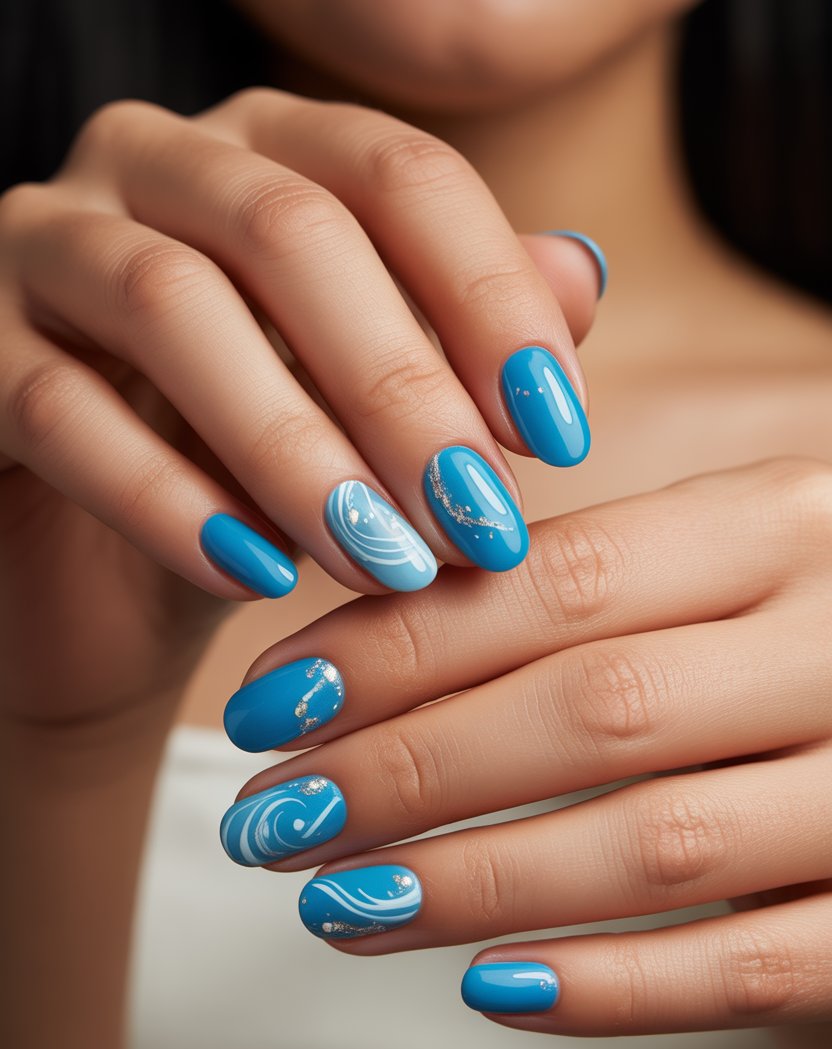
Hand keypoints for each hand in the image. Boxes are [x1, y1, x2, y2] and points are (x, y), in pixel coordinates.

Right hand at [0, 87, 599, 726]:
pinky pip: (57, 409)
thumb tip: (582, 273)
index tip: (560, 437)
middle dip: (399, 387)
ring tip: (383, 561)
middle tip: (476, 519)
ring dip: (293, 448)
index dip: (491, 304)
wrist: (109, 584)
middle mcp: (151, 163)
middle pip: (290, 232)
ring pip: (172, 306)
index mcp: (268, 149)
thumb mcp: (371, 415)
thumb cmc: (260, 482)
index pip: (399, 178)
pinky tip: (258, 578)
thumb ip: (462, 339)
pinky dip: (167, 499)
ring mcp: (42, 243)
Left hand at [224, 458, 831, 1038]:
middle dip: (406, 770)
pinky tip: (491, 987)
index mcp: (786, 524)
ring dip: (469, 884)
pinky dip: (608, 986)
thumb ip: (568, 597)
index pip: (560, 579)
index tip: (271, 707)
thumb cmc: (765, 677)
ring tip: (338, 906)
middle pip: (593, 707)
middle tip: (274, 821)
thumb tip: (346, 635)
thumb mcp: (696, 596)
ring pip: (655, 842)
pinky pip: (745, 970)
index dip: (398, 647)